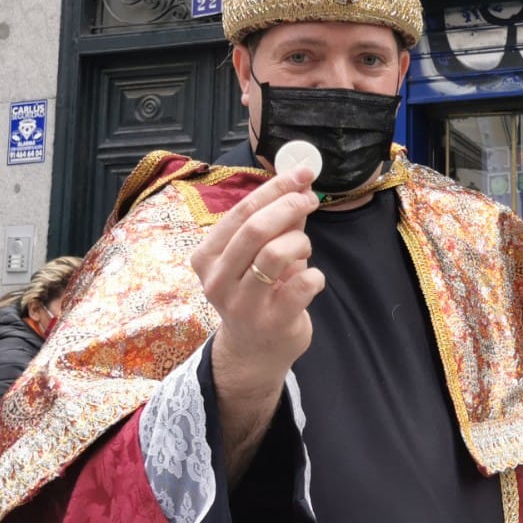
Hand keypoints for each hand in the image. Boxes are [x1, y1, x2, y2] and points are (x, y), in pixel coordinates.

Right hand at [192, 166, 325, 391]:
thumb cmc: (258, 292)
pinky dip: (316, 275)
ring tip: (304, 249)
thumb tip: (301, 184)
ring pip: (275, 253)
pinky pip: (302, 283)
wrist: (255, 350)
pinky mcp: (272, 322)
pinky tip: (311, 280)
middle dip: (289, 206)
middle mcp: (218, 280)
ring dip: (300, 242)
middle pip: (255, 229)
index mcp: (207, 257)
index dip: (275, 188)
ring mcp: (243, 304)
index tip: (303, 173)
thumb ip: (278, 221)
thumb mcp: (259, 254)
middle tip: (311, 199)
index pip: (241, 211)